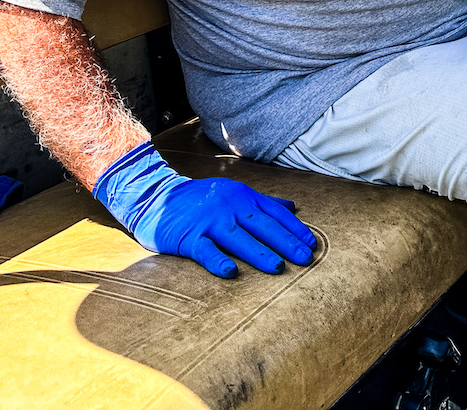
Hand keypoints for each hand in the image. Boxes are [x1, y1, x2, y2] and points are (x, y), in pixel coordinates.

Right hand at [92, 140, 316, 277]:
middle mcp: (229, 206)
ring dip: (260, 253)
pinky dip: (218, 261)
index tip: (311, 244)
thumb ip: (263, 201)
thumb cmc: (201, 199)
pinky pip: (206, 250)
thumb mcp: (233, 193)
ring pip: (239, 238)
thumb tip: (293, 207)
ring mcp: (209, 220)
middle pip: (262, 225)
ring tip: (278, 267)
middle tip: (306, 259)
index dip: (294, 228)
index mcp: (242, 196)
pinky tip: (232, 273)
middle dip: (286, 242)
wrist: (155, 196)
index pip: (274, 213)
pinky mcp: (189, 236)